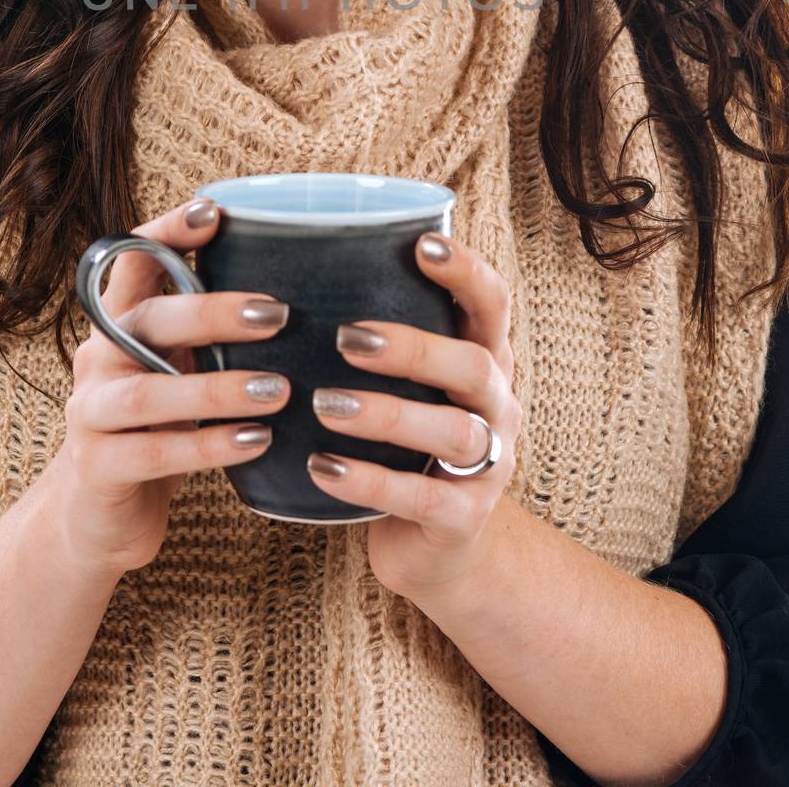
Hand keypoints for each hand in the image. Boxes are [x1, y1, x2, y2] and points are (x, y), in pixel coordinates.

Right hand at [49, 196, 291, 588]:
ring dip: (217, 388)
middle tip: (277, 313)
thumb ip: (211, 335)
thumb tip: (302, 292)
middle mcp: (98, 358)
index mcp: (119, 324)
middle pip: (147, 320)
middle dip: (212, 312)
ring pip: (147, 392)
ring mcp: (90, 412)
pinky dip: (208, 445)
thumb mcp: (177, 371)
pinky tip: (257, 442)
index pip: (132, 261)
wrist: (100, 517)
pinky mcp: (98, 467)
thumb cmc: (158, 430)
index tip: (214, 212)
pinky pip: (154, 453)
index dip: (167, 232)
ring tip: (279, 390)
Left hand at [306, 229, 521, 603]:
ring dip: (387, 414)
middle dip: (413, 348)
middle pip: (475, 366)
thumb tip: (291, 265)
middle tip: (346, 338)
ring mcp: (488, 466)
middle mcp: (497, 407)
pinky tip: (320, 467)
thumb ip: (380, 336)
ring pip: (454, 433)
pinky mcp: (461, 518)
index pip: (493, 304)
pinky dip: (369, 481)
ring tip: (325, 405)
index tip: (421, 244)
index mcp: (486, 360)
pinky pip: (421, 497)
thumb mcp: (412, 385)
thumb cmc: (408, 441)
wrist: (441, 545)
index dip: (465, 272)